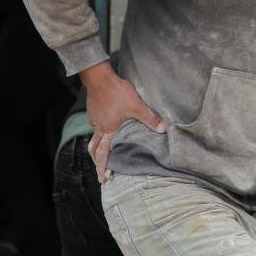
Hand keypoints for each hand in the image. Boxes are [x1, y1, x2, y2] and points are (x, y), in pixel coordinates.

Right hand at [81, 61, 165, 183]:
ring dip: (98, 144)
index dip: (101, 167)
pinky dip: (100, 128)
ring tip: (105, 147)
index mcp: (108, 130)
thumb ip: (149, 118)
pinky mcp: (93, 109)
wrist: (100, 77)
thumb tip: (163, 129)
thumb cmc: (116, 92)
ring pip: (95, 134)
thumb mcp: (136, 106)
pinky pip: (96, 123)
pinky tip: (107, 124)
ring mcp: (94, 118)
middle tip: (100, 168)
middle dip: (96, 160)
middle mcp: (98, 126)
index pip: (102, 153)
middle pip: (94, 148)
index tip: (102, 178)